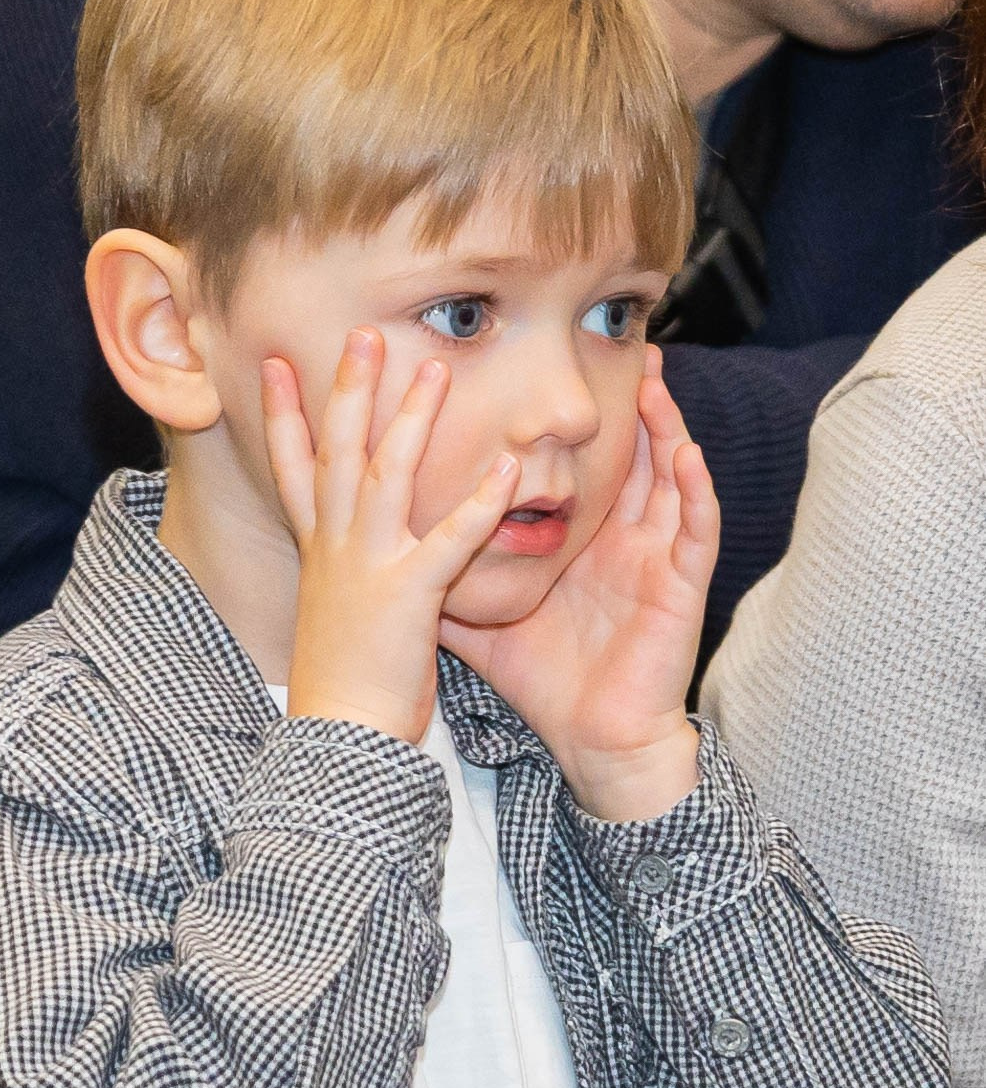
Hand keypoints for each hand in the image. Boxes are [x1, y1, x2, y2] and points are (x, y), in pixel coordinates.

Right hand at [262, 328, 519, 743]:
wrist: (340, 738)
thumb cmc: (344, 687)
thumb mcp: (335, 617)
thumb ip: (345, 577)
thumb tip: (350, 563)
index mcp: (318, 554)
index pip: (291, 470)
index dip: (283, 415)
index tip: (276, 365)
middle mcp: (335, 549)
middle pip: (335, 452)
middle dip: (346, 389)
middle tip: (361, 333)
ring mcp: (367, 567)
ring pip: (385, 476)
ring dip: (410, 418)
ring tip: (435, 368)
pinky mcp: (408, 596)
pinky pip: (450, 539)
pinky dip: (480, 503)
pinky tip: (508, 472)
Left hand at [440, 348, 718, 819]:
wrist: (592, 741)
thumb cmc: (549, 681)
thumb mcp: (489, 619)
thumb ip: (450, 578)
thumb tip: (391, 550)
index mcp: (582, 543)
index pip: (581, 468)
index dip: (576, 422)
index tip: (559, 373)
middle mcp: (621, 541)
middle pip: (631, 457)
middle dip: (631, 404)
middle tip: (623, 345)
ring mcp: (656, 560)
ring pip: (668, 478)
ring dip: (666, 427)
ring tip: (656, 380)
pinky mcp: (681, 587)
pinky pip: (697, 529)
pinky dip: (696, 490)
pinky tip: (689, 454)